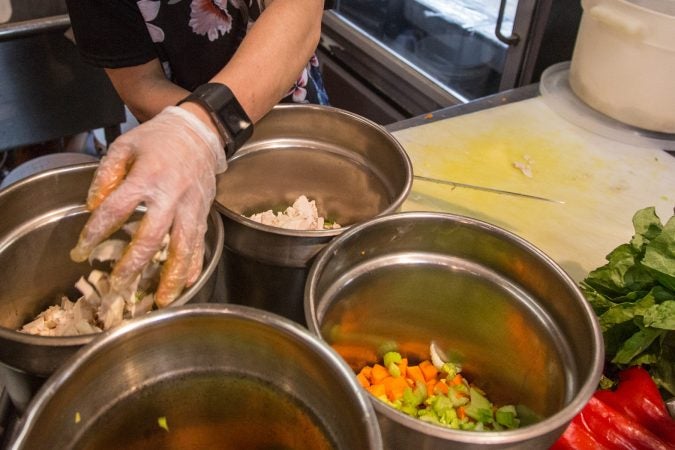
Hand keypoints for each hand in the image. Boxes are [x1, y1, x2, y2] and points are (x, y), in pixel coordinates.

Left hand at [71, 106, 225, 306]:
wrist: (201, 132)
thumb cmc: (159, 138)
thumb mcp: (125, 145)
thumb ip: (106, 174)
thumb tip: (93, 205)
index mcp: (147, 177)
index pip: (116, 210)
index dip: (95, 233)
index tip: (80, 251)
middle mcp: (171, 196)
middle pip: (151, 237)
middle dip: (134, 265)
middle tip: (118, 285)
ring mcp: (190, 207)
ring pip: (182, 247)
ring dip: (171, 275)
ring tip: (160, 298)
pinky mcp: (204, 212)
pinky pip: (200, 243)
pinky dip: (194, 265)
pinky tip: (185, 283)